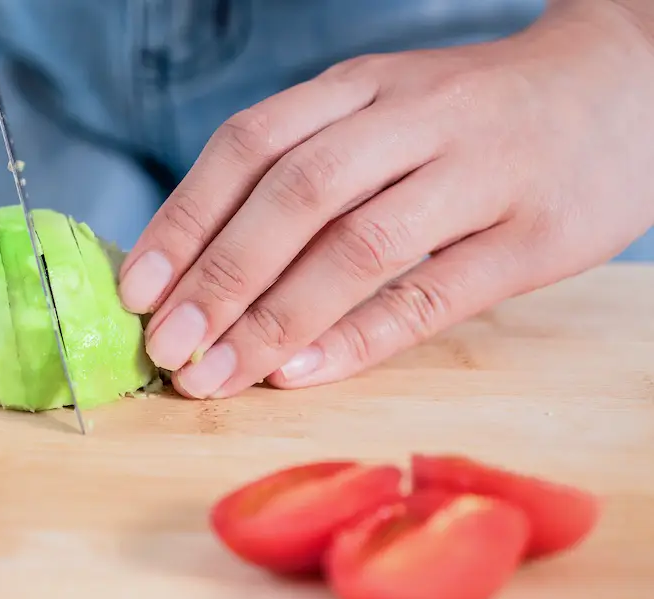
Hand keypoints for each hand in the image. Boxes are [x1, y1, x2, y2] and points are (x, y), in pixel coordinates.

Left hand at [117, 0, 653, 398]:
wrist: (627, 83)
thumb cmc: (474, 118)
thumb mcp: (384, 111)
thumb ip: (307, 169)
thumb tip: (197, 265)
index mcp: (362, 86)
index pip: (250, 144)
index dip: (184, 218)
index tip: (135, 290)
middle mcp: (414, 119)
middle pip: (296, 195)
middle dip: (219, 277)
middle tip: (167, 347)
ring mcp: (479, 174)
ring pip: (360, 245)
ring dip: (275, 318)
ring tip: (215, 374)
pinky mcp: (534, 236)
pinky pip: (433, 292)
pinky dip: (359, 336)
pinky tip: (301, 373)